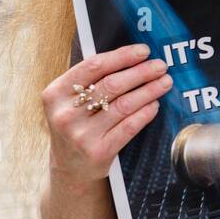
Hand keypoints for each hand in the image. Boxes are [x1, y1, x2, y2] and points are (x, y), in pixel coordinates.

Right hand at [42, 43, 170, 185]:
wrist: (70, 167)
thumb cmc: (76, 124)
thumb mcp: (69, 101)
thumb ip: (90, 80)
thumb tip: (132, 58)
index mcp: (55, 94)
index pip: (93, 66)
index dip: (122, 56)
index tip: (143, 51)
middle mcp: (66, 114)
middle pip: (112, 84)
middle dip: (141, 72)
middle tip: (160, 66)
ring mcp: (82, 135)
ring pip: (124, 105)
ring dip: (149, 91)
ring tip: (164, 82)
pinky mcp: (99, 151)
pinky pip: (129, 126)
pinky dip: (145, 113)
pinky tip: (155, 104)